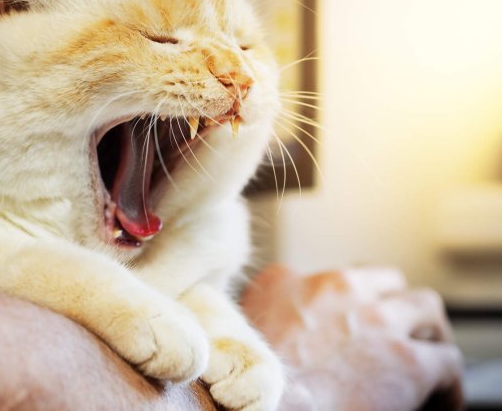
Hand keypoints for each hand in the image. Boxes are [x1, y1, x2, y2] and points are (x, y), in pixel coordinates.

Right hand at [241, 265, 463, 410]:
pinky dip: (447, 385)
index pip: (328, 278)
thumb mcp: (228, 330)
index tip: (343, 326)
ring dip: (425, 332)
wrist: (259, 405)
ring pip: (424, 307)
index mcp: (284, 282)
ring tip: (423, 359)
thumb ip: (253, 316)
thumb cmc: (240, 381)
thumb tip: (257, 331)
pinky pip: (448, 362)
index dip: (343, 304)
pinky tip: (437, 402)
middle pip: (384, 281)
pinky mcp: (409, 361)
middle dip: (391, 306)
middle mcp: (335, 289)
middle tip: (390, 336)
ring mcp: (376, 321)